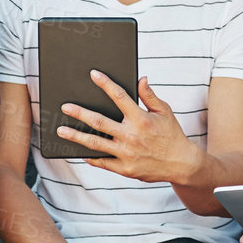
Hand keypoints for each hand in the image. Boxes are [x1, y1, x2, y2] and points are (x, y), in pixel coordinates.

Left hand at [58, 73, 200, 184]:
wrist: (180, 163)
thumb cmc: (172, 135)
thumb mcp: (165, 112)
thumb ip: (150, 96)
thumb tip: (141, 79)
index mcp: (141, 119)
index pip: (120, 96)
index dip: (106, 84)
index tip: (93, 74)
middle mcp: (131, 135)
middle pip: (99, 121)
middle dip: (80, 113)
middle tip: (65, 107)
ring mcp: (126, 153)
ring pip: (95, 143)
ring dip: (76, 136)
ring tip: (61, 130)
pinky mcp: (124, 168)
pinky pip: (102, 162)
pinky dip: (90, 156)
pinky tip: (79, 151)